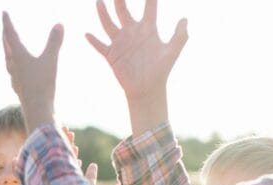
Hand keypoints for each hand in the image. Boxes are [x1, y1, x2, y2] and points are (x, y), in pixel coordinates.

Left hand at [1, 12, 62, 130]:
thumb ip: (54, 41)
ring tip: (8, 47)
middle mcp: (13, 66)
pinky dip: (14, 65)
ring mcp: (15, 78)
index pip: (10, 34)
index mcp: (18, 56)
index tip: (3, 12)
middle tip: (4, 27)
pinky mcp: (19, 88)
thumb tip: (59, 24)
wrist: (37, 110)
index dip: (6, 22)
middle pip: (6, 47)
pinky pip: (13, 72)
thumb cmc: (42, 84)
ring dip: (8, 50)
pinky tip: (16, 71)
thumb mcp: (51, 60)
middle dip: (5, 35)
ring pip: (8, 60)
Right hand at [86, 0, 186, 133]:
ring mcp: (121, 42)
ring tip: (99, 1)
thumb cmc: (161, 70)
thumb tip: (185, 18)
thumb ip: (180, 36)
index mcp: (148, 28)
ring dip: (103, 13)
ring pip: (108, 23)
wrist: (148, 89)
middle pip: (123, 9)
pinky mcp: (112, 55)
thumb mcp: (172, 52)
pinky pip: (100, 46)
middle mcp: (132, 31)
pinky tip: (87, 34)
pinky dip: (93, 41)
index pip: (149, 6)